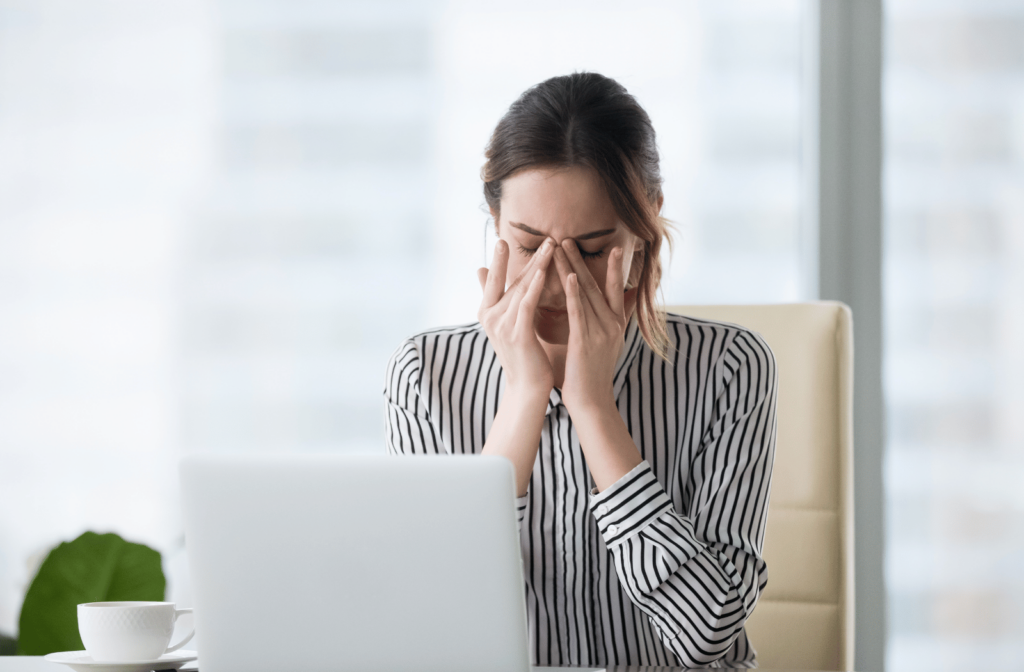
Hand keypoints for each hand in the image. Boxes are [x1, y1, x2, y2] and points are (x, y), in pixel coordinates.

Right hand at [477, 238, 555, 400]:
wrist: (527, 388)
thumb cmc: (521, 355)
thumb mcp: (504, 323)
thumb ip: (495, 297)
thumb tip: (478, 269)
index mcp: (487, 313)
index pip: (493, 280)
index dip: (499, 260)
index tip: (503, 240)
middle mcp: (490, 317)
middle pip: (508, 280)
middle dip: (523, 257)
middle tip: (539, 236)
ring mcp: (502, 326)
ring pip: (520, 288)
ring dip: (537, 265)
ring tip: (550, 246)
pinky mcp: (518, 334)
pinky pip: (527, 305)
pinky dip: (534, 287)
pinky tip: (543, 273)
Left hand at [553, 240, 627, 415]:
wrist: (591, 401)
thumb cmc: (593, 373)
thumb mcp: (609, 344)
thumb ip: (615, 320)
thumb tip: (624, 303)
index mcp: (616, 324)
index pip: (616, 289)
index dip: (614, 268)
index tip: (613, 247)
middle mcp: (612, 324)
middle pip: (597, 285)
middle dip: (582, 260)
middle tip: (568, 238)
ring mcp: (600, 332)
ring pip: (585, 293)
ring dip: (572, 268)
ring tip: (560, 248)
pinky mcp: (585, 341)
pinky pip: (578, 312)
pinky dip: (573, 293)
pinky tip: (567, 276)